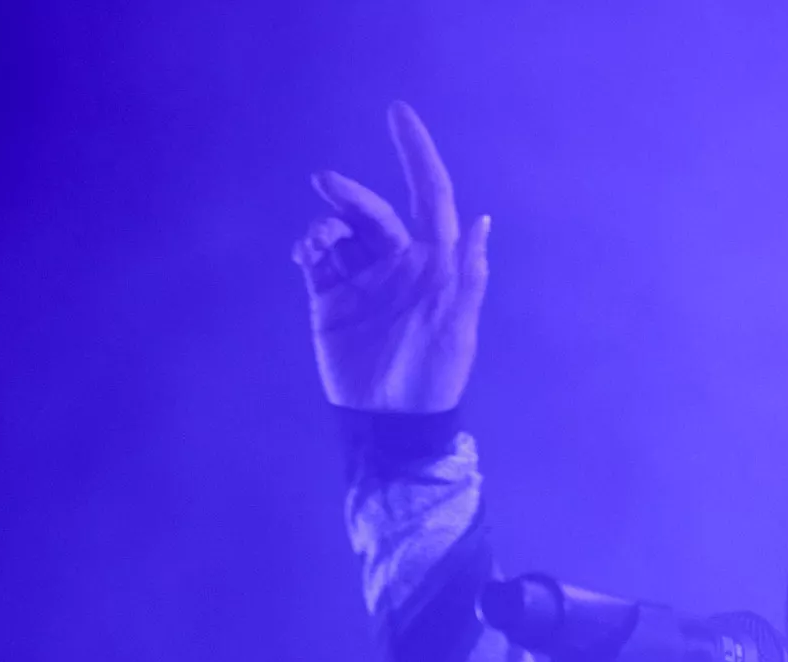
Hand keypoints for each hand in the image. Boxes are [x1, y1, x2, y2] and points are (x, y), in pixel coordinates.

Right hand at [293, 101, 488, 412]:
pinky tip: (305, 253)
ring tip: (316, 241)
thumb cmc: (434, 377)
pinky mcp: (329, 298)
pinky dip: (307, 246)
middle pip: (372, 210)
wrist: (390, 422)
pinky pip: (316, 258)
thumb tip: (482, 221)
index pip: (429, 195)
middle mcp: (397, 263)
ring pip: (340, 230)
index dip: (416, 153)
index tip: (397, 112)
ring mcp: (361, 279)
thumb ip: (468, 276)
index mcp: (434, 262)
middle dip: (351, 193)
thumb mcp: (458, 329)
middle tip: (325, 184)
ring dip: (327, 222)